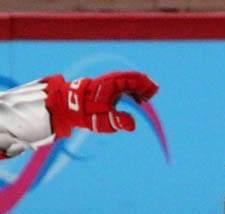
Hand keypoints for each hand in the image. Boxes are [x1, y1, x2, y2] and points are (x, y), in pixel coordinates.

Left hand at [42, 71, 158, 136]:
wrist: (72, 107)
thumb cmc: (88, 113)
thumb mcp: (104, 120)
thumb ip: (119, 121)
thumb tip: (133, 125)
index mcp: (113, 83)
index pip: (135, 79)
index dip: (147, 85)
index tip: (153, 93)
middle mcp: (113, 80)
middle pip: (135, 78)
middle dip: (145, 87)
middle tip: (151, 96)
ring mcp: (112, 83)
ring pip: (131, 81)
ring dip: (139, 90)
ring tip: (144, 101)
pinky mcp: (110, 87)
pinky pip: (126, 86)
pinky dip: (133, 91)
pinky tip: (136, 102)